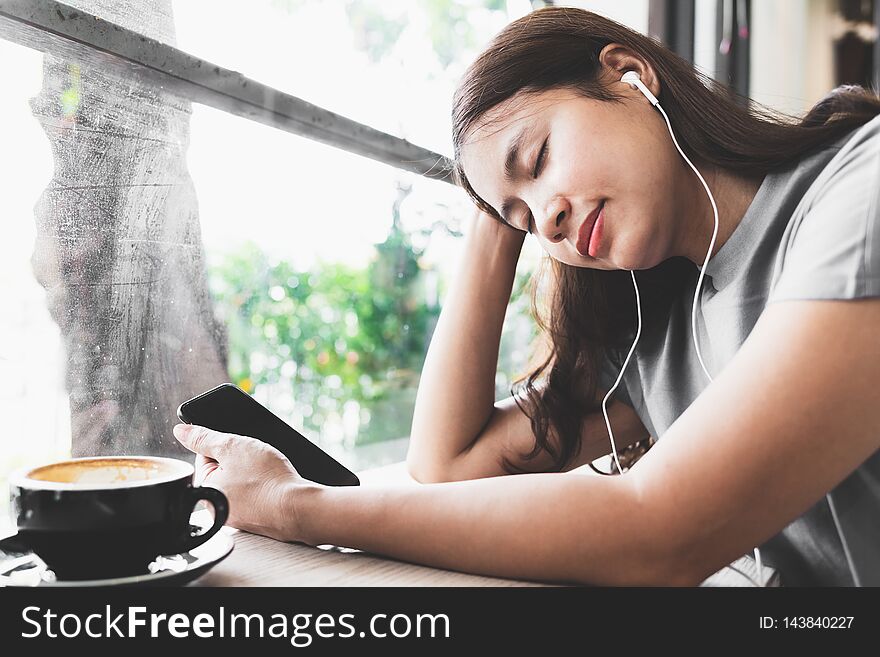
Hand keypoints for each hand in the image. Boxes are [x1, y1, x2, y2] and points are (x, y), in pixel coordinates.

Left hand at [173, 424, 322, 542]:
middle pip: (224, 468)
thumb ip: (203, 437)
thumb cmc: (267, 479)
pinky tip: (274, 483)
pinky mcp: (257, 518)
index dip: (225, 444)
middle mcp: (217, 507)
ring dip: (254, 471)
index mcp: (203, 490)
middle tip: (256, 458)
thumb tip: (180, 431)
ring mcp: (238, 516)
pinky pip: (256, 494)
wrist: (298, 507)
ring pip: (243, 480)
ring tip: (267, 471)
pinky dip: (264, 486)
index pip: (205, 455)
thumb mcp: (232, 447)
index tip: (241, 446)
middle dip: (241, 458)